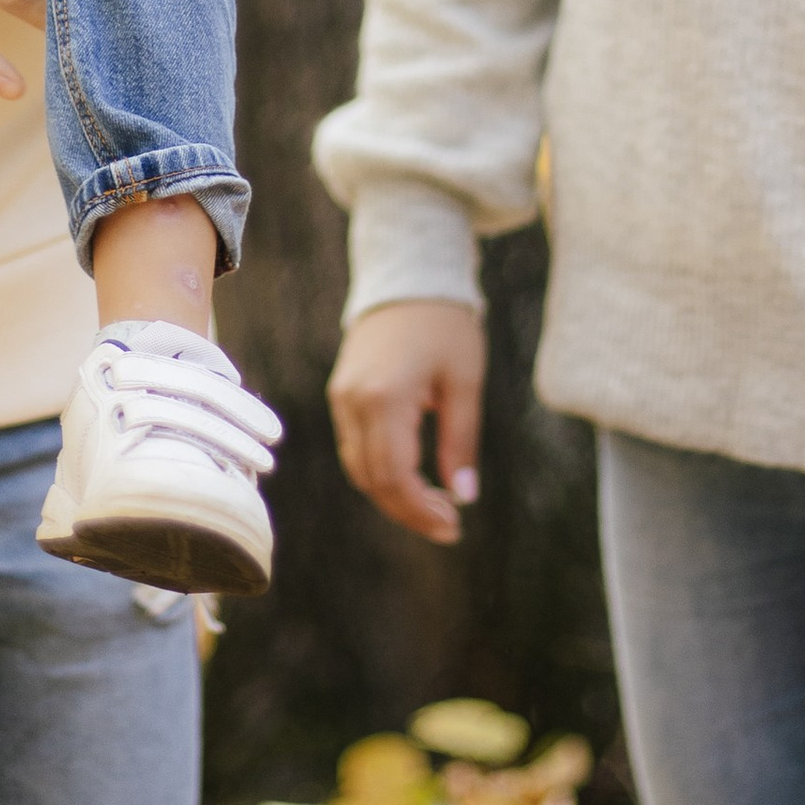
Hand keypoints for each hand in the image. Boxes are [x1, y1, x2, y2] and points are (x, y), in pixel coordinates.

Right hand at [327, 298, 486, 544]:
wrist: (408, 277)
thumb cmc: (444, 326)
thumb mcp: (464, 382)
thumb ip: (461, 442)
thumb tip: (464, 496)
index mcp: (385, 399)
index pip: (395, 477)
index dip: (421, 511)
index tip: (453, 526)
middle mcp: (354, 402)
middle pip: (372, 480)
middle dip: (408, 511)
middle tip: (447, 525)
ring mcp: (341, 398)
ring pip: (358, 468)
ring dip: (392, 495)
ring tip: (433, 507)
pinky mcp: (341, 393)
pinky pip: (354, 447)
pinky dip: (379, 471)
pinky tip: (411, 479)